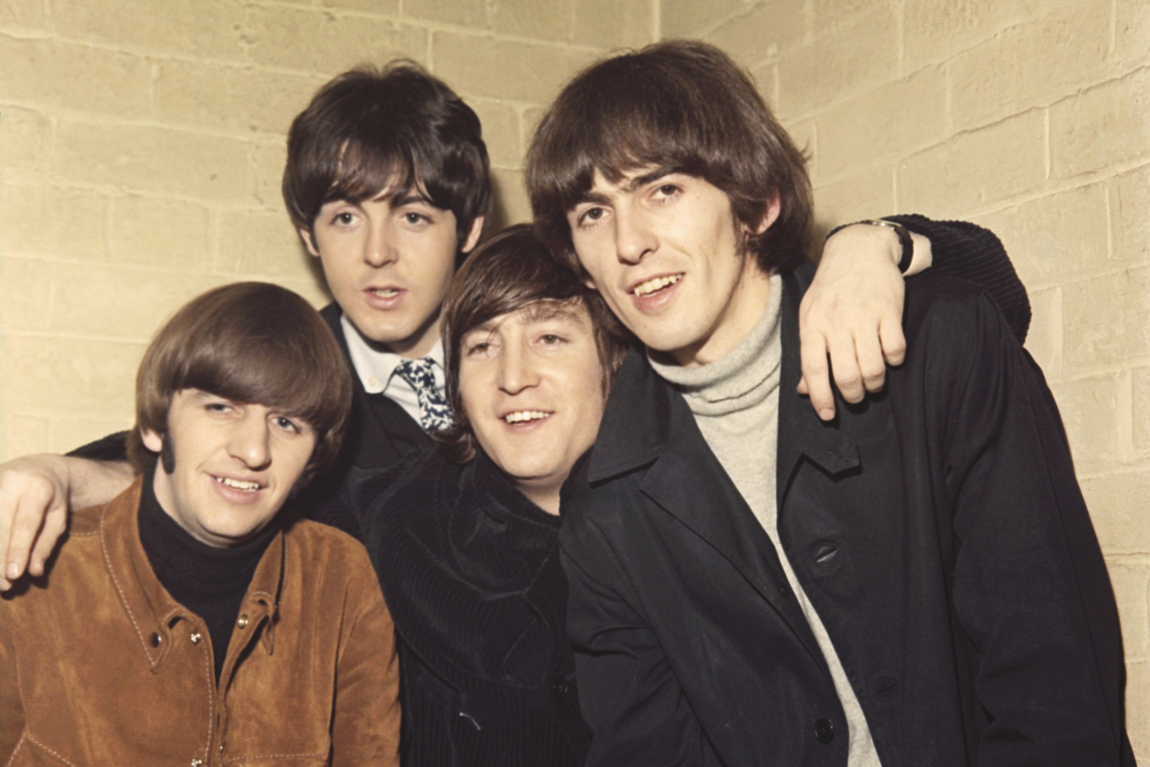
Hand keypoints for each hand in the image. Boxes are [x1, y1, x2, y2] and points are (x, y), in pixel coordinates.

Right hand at [0, 455, 71, 589]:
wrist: (39, 466)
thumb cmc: (52, 498)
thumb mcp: (59, 517)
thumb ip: (46, 543)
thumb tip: (34, 572)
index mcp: (38, 487)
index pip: (25, 524)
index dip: (18, 550)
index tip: (14, 575)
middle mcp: (10, 481)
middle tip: (3, 585)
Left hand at [798, 224, 913, 419]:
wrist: (859, 251)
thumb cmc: (831, 289)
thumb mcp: (810, 315)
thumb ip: (810, 352)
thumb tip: (805, 390)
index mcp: (812, 324)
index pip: (813, 369)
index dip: (820, 397)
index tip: (827, 415)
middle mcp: (837, 322)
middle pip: (845, 374)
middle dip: (852, 395)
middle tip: (855, 396)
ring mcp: (864, 316)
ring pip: (872, 368)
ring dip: (874, 384)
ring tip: (872, 382)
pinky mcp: (890, 311)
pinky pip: (895, 349)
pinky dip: (894, 361)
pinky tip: (889, 357)